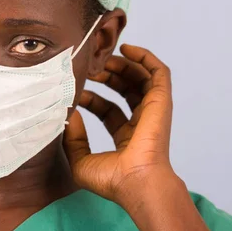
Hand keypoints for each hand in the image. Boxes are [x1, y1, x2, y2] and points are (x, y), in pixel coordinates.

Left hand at [63, 43, 173, 207]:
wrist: (136, 182)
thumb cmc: (112, 179)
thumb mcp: (80, 160)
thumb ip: (72, 138)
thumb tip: (71, 114)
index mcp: (125, 137)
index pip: (107, 109)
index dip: (90, 97)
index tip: (75, 89)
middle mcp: (140, 122)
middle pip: (124, 90)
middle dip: (105, 75)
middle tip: (88, 67)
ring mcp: (152, 111)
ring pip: (139, 78)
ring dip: (121, 64)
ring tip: (102, 57)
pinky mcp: (160, 100)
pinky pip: (158, 72)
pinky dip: (144, 57)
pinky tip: (126, 48)